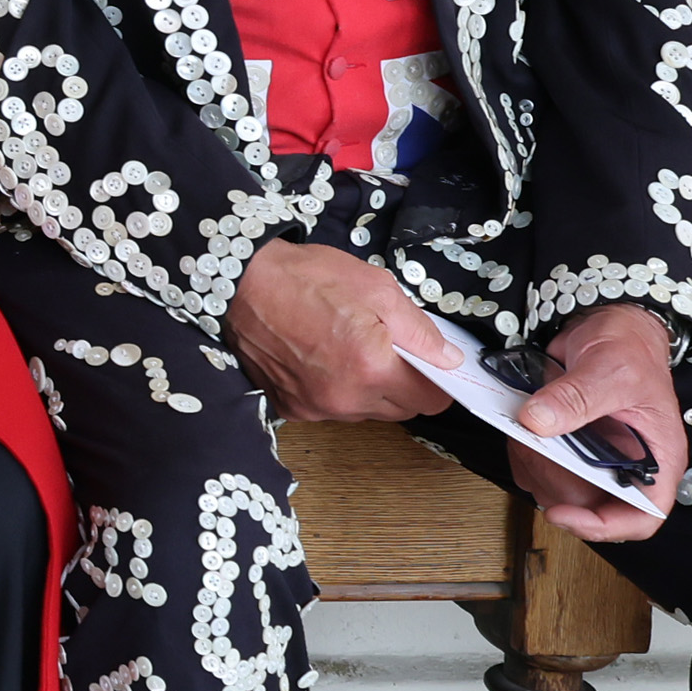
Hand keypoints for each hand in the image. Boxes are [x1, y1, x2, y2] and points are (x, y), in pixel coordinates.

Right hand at [231, 240, 446, 424]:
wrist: (243, 283)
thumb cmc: (305, 279)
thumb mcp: (377, 288)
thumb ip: (420, 330)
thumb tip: (448, 357)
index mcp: (372, 368)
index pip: (430, 400)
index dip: (438, 381)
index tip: (433, 365)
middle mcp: (345, 398)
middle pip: (402, 410)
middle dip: (405, 383)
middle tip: (390, 348)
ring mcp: (316, 408)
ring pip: (368, 412)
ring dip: (372, 389)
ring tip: (352, 348)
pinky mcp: (292, 409)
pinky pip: (333, 410)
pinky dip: (338, 391)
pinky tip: (325, 360)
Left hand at [498, 301, 688, 543]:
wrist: (610, 325)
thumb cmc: (629, 348)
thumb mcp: (610, 369)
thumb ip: (576, 397)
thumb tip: (538, 422)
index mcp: (657, 457)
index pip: (643, 515)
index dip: (605, 526)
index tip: (564, 513)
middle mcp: (627, 465)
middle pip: (591, 506)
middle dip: (555, 483)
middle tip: (534, 448)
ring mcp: (595, 460)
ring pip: (559, 493)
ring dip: (534, 468)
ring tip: (526, 433)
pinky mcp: (566, 449)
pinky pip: (538, 471)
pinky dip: (522, 456)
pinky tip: (520, 431)